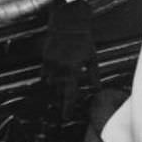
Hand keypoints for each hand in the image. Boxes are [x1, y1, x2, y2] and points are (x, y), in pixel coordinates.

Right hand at [42, 0, 98, 119]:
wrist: (68, 24)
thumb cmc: (84, 40)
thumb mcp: (92, 58)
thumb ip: (93, 75)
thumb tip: (97, 90)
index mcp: (73, 70)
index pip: (70, 94)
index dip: (67, 107)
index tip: (66, 117)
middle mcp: (60, 70)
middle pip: (60, 91)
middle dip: (64, 95)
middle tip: (68, 96)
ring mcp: (50, 65)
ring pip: (51, 84)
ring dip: (57, 86)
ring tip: (64, 81)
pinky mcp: (44, 59)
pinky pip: (44, 75)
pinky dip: (49, 77)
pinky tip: (55, 75)